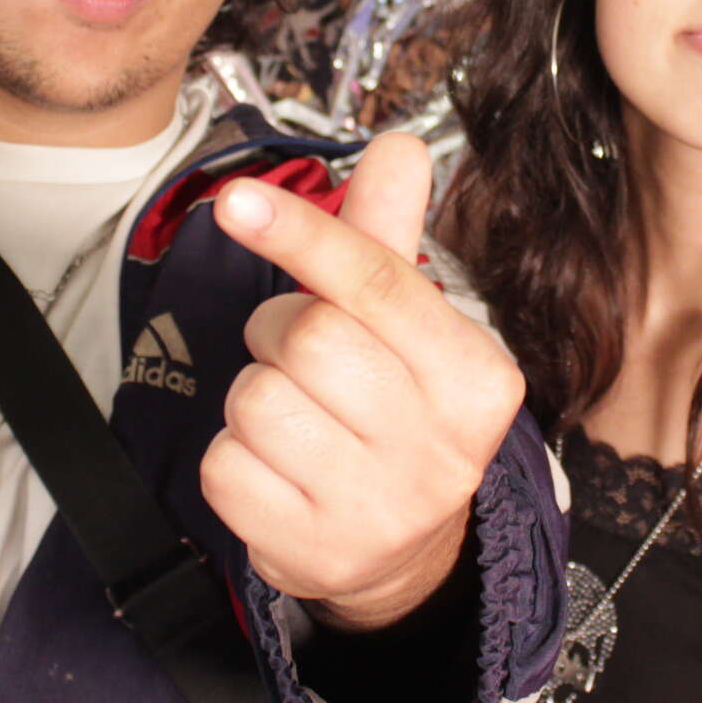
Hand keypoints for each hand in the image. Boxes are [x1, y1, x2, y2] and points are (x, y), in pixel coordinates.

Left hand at [204, 133, 524, 630]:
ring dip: (254, 394)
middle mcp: (441, 449)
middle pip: (308, 336)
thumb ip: (389, 239)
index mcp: (476, 379)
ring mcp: (380, 509)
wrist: (403, 554)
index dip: (302, 233)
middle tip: (301, 357)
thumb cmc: (397, 416)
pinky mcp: (313, 553)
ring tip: (297, 419)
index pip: (379, 283)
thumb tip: (398, 148)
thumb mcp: (411, 330)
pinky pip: (225, 465)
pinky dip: (233, 456)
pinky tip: (278, 469)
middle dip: (279, 331)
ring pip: (257, 400)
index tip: (238, 201)